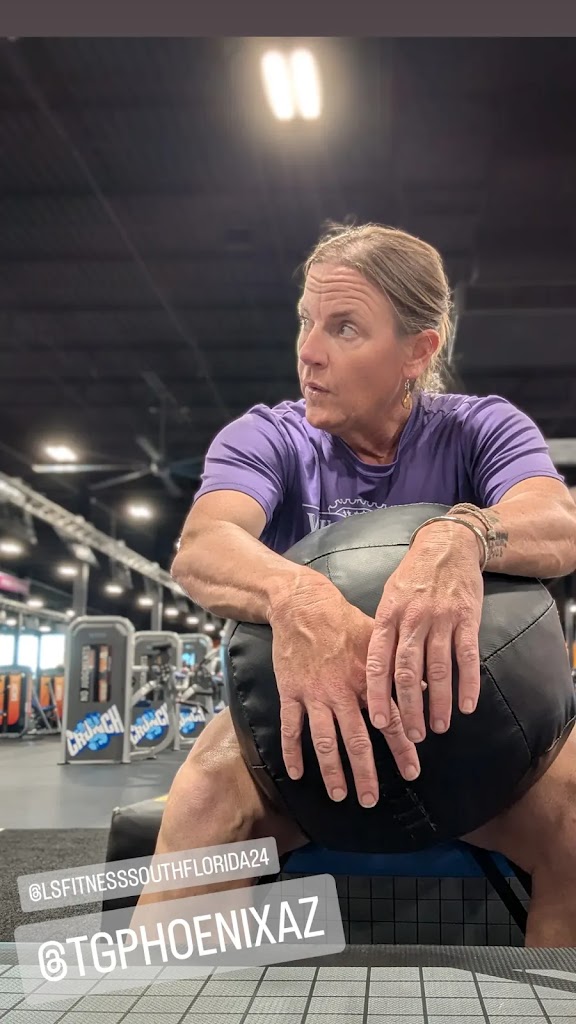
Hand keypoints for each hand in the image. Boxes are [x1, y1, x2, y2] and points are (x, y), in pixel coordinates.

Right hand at [269, 577, 420, 806]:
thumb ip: (397, 667)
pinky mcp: (290, 692)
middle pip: (356, 739)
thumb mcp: (377, 637)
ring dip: (332, 770)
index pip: (389, 720)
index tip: (411, 771)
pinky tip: (296, 774)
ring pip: (324, 740)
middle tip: (371, 799)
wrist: (302, 604)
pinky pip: (291, 727)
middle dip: (365, 772)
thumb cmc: (343, 619)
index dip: (401, 748)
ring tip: (339, 794)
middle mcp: (341, 691)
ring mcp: (314, 694)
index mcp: (367, 679)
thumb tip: (424, 687)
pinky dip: (292, 752)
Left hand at [365, 522, 483, 744]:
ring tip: (439, 727)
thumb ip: (384, 632)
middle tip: (412, 735)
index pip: (378, 662)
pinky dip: (468, 684)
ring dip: (440, 703)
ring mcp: (441, 619)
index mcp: (388, 616)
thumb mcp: (389, 598)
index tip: (378, 722)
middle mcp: (413, 619)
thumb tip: (376, 673)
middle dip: (409, 708)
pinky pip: (467, 656)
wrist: (447, 545)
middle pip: (408, 672)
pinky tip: (467, 706)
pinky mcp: (467, 618)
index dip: (378, 694)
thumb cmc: (413, 576)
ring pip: (439, 669)